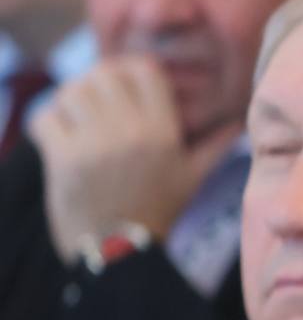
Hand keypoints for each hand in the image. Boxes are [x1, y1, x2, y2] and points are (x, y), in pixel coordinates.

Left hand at [29, 58, 234, 261]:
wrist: (121, 250)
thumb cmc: (158, 211)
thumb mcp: (193, 178)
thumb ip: (215, 146)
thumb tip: (240, 124)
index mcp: (163, 131)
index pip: (143, 70)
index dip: (129, 69)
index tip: (123, 83)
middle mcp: (131, 131)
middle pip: (103, 74)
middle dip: (96, 82)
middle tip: (94, 99)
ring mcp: (95, 144)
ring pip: (71, 91)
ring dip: (69, 100)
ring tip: (74, 115)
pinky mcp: (64, 158)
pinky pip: (45, 117)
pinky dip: (47, 122)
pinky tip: (56, 136)